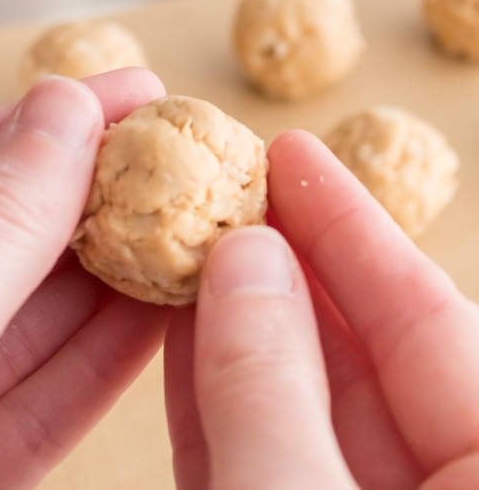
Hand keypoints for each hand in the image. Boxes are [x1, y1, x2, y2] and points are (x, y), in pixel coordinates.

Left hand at [0, 67, 169, 489]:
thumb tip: (66, 115)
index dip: (37, 123)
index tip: (129, 93)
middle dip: (80, 203)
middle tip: (170, 160)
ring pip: (10, 322)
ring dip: (103, 282)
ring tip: (181, 228)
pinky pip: (21, 400)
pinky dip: (91, 363)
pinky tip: (153, 316)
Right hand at [165, 130, 478, 489]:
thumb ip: (270, 388)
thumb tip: (246, 256)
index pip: (432, 320)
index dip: (353, 227)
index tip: (292, 152)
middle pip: (364, 359)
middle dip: (286, 273)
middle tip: (229, 198)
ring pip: (304, 413)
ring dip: (238, 334)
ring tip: (188, 255)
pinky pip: (263, 466)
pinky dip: (219, 409)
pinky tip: (178, 342)